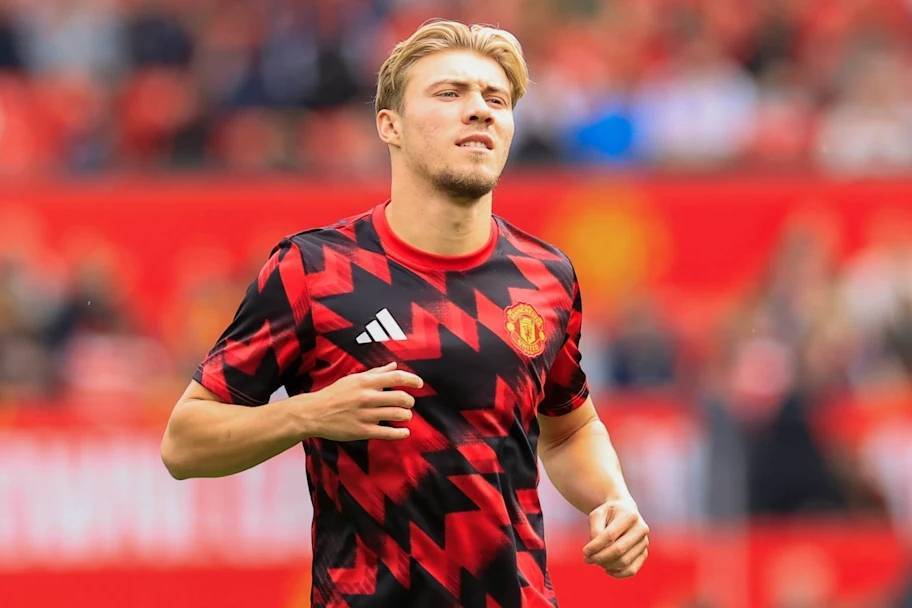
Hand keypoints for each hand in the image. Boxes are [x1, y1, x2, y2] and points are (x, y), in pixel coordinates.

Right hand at [302, 362, 422, 440]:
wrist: (314, 413)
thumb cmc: (335, 394)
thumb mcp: (354, 379)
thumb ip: (376, 373)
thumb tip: (394, 366)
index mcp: (365, 382)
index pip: (396, 377)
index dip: (412, 379)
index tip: (419, 384)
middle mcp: (367, 397)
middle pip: (401, 397)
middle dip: (410, 401)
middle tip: (409, 403)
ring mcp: (365, 415)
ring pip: (397, 415)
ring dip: (406, 415)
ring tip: (405, 415)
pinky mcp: (362, 431)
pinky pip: (388, 433)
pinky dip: (401, 433)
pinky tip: (405, 432)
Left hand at [583, 497, 648, 577]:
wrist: (624, 511)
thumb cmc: (608, 513)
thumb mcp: (597, 514)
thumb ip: (595, 530)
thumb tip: (594, 551)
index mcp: (630, 515)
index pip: (610, 535)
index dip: (595, 546)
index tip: (584, 551)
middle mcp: (641, 528)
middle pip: (619, 550)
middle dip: (600, 557)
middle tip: (587, 559)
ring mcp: (644, 542)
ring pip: (625, 561)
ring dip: (607, 565)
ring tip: (595, 561)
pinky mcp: (644, 553)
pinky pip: (632, 570)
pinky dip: (618, 573)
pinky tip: (606, 569)